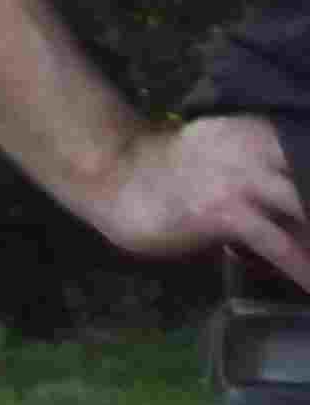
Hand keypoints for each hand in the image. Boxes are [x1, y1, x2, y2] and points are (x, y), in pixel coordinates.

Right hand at [84, 112, 309, 287]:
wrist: (113, 175)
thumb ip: (263, 169)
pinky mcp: (227, 213)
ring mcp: (242, 181)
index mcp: (257, 132)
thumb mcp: (222, 154)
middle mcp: (256, 150)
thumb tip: (299, 204)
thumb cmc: (169, 173)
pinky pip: (283, 247)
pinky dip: (306, 271)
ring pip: (309, 208)